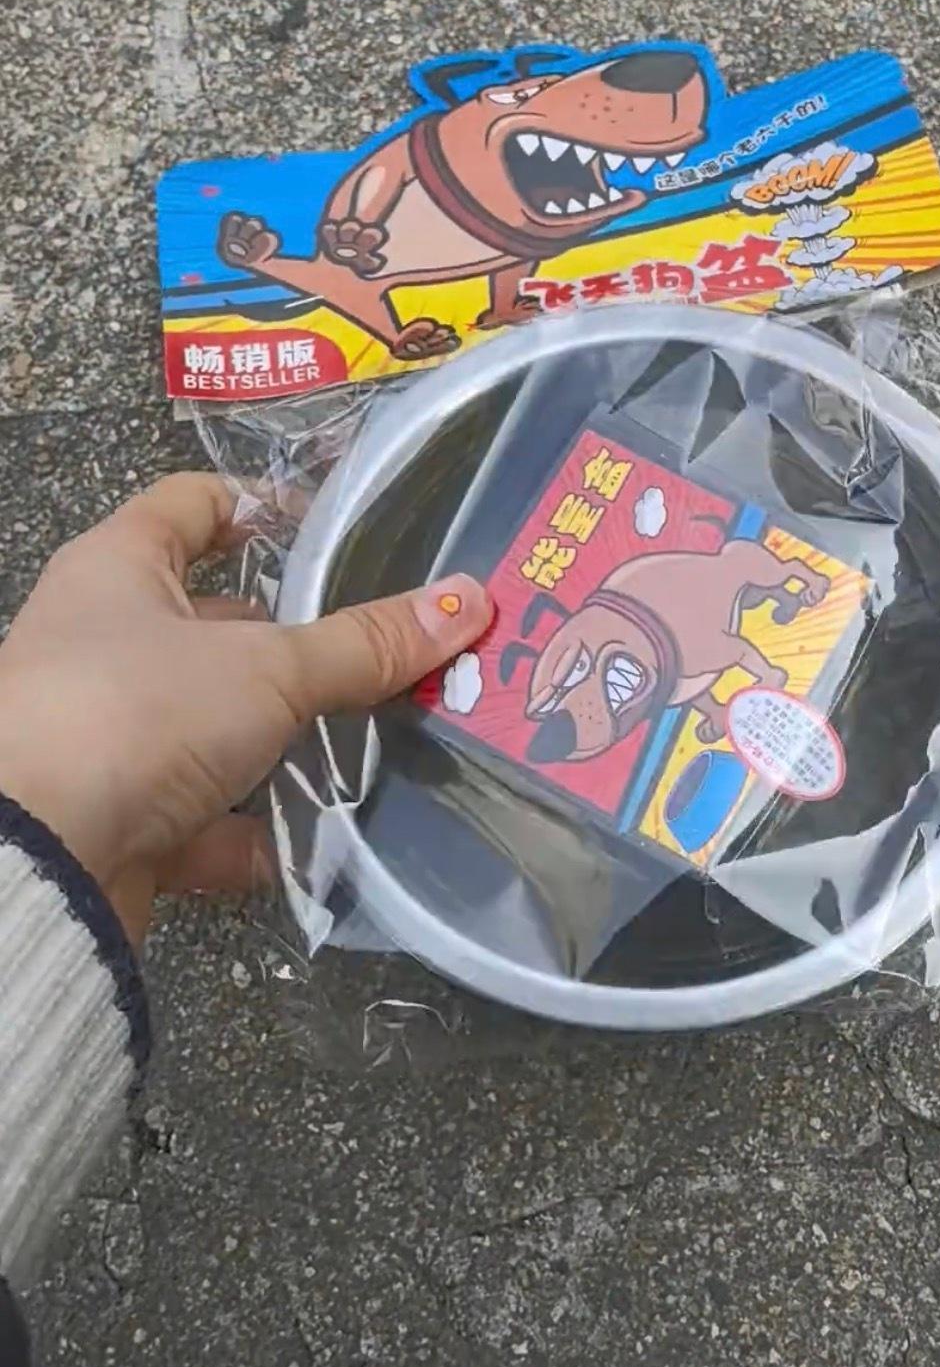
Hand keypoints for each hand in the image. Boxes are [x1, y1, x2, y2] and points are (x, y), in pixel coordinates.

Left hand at [0, 474, 489, 944]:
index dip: (260, 505)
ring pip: (209, 726)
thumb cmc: (135, 714)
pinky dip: (251, 834)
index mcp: (118, 570)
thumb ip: (364, 644)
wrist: (34, 861)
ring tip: (370, 742)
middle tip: (382, 651)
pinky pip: (198, 819)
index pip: (190, 505)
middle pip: (210, 625)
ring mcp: (103, 735)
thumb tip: (470, 601)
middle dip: (292, 642)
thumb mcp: (268, 670)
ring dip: (279, 742)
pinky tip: (317, 846)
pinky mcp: (113, 819)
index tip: (335, 525)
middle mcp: (100, 642)